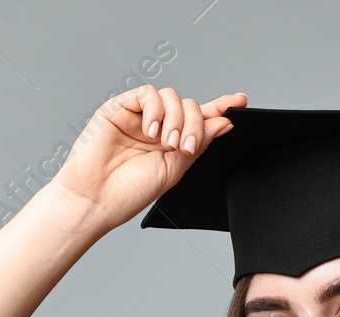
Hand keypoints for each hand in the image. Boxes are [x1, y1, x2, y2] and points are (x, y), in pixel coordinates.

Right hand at [48, 87, 245, 234]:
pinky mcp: (120, 107)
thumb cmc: (132, 190)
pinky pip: (148, 94)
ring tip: (166, 144)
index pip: (200, 119)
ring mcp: (140, 116)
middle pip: (190, 107)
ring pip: (172, 98)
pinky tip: (151, 131)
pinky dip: (156, 111)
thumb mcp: (175, 169)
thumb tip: (223, 123)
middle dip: (194, 125)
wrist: (98, 198)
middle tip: (183, 148)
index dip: (221, 108)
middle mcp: (159, 126)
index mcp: (173, 142)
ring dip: (175, 119)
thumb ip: (197, 143)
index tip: (241, 102)